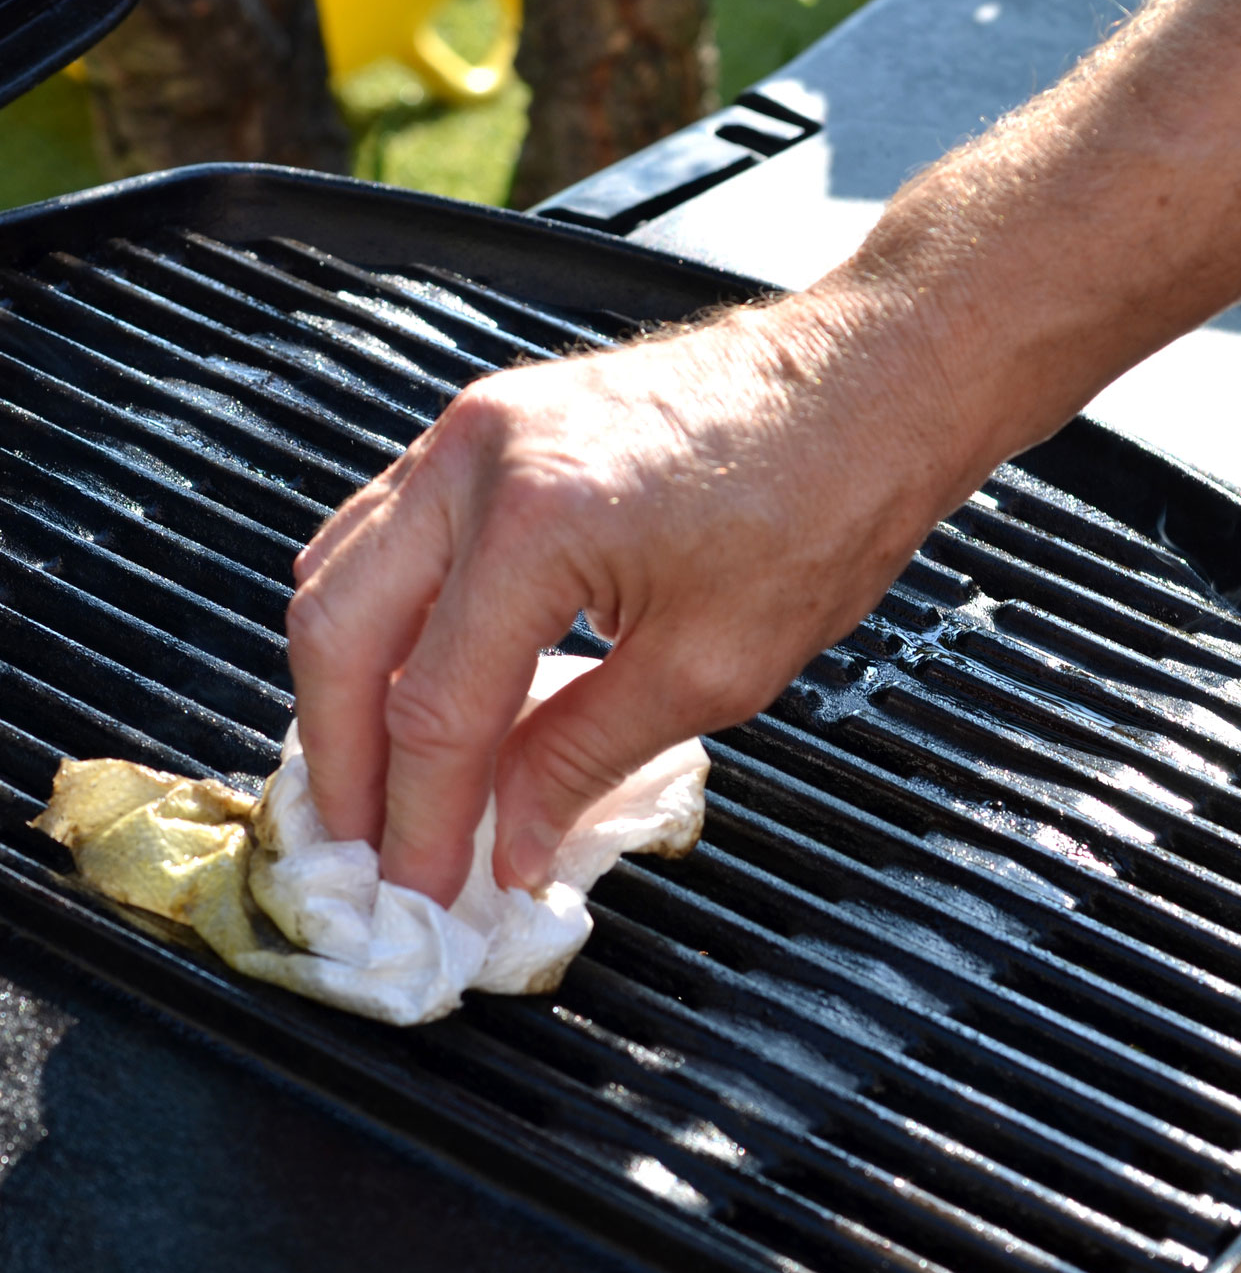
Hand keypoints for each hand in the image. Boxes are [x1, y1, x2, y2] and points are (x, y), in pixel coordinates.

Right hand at [286, 283, 996, 903]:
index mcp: (535, 521)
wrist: (868, 384)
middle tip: (362, 845)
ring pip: (344, 571)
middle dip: (341, 756)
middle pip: (340, 630)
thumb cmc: (822, 501)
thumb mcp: (713, 665)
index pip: (436, 707)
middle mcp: (479, 459)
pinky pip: (388, 530)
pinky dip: (384, 617)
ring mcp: (476, 429)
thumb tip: (509, 838)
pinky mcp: (492, 424)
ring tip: (375, 776)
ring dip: (348, 685)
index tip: (421, 888)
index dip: (420, 818)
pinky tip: (406, 674)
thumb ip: (583, 757)